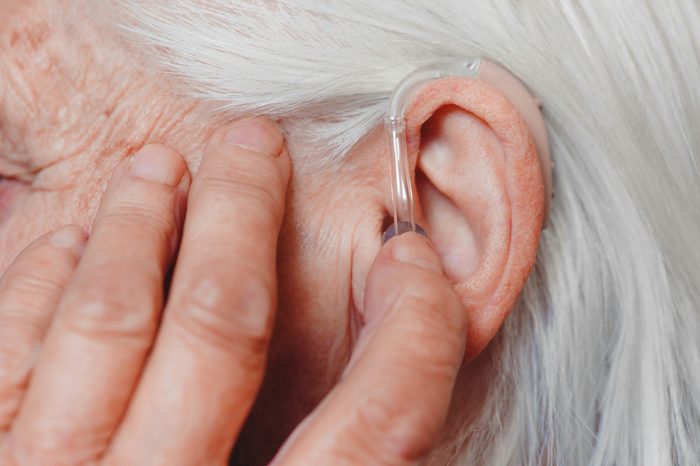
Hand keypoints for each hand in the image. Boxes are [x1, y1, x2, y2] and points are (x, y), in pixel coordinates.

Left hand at [0, 119, 465, 464]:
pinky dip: (44, 277)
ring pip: (107, 318)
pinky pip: (8, 348)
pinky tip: (71, 235)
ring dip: (139, 224)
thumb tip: (398, 407)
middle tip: (256, 144)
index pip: (374, 432)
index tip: (413, 262)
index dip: (411, 334)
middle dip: (245, 216)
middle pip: (222, 325)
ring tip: (161, 163)